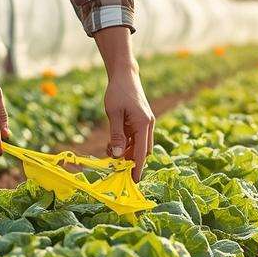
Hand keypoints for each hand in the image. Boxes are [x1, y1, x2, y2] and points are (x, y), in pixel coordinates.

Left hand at [104, 67, 153, 181]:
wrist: (124, 75)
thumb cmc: (118, 92)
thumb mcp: (113, 114)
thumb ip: (116, 136)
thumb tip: (116, 155)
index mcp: (144, 124)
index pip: (142, 153)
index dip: (137, 168)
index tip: (133, 181)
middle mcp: (148, 126)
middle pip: (143, 151)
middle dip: (130, 160)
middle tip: (114, 165)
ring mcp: (146, 124)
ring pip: (138, 146)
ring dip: (126, 152)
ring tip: (108, 150)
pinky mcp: (141, 121)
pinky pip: (135, 138)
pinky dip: (126, 144)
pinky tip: (113, 142)